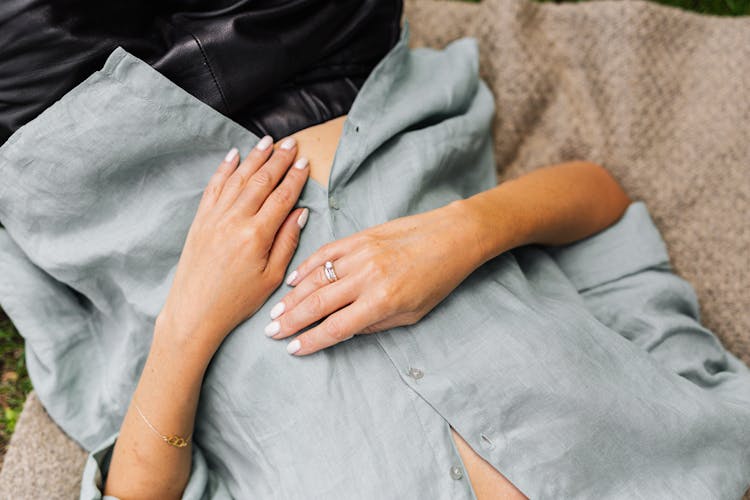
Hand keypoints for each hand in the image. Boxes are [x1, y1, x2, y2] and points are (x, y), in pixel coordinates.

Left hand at [156, 136, 309, 356]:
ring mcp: (214, 217)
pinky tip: (234, 155)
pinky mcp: (200, 220)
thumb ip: (287, 241)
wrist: (194, 312)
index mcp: (256, 235)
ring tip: (268, 142)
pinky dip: (225, 169)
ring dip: (255, 157)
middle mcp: (234, 220)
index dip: (295, 177)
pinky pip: (214, 187)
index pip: (281, 197)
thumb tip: (300, 212)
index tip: (304, 162)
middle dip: (279, 160)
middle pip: (261, 181)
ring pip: (238, 178)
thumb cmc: (236, 301)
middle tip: (292, 144)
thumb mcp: (271, 277)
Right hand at [265, 201, 486, 354]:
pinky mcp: (360, 237)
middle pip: (318, 303)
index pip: (337, 327)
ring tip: (276, 312)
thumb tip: (344, 330)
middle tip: (271, 332)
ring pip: (316, 278)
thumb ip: (376, 323)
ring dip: (292, 297)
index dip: (311, 340)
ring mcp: (361, 254)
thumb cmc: (438, 280)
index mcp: (382, 300)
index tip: (293, 349)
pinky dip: (306, 267)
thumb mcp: (413, 313)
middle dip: (291, 320)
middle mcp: (367, 277)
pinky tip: (292, 280)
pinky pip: (325, 253)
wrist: (452, 237)